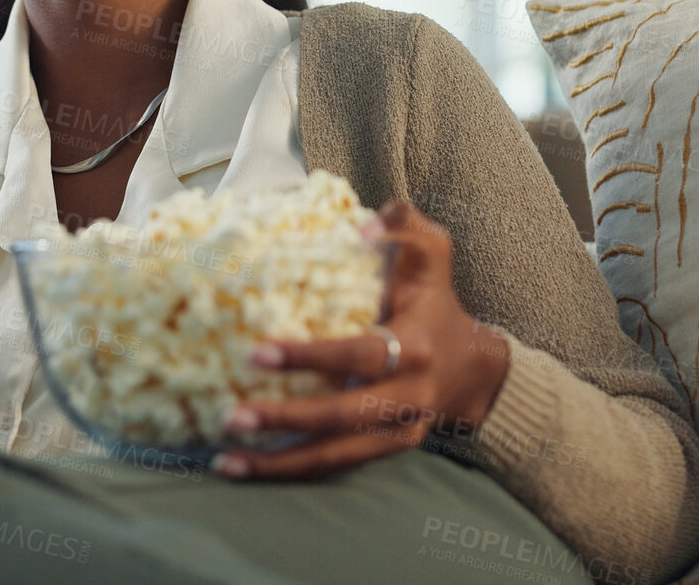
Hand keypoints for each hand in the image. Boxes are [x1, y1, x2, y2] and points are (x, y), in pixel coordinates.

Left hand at [212, 199, 511, 479]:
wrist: (473, 371)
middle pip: (342, 418)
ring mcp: (398, 431)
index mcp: (415, 347)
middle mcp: (408, 396)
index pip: (359, 355)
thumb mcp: (434, 255)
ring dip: (279, 465)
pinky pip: (335, 467)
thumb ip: (406, 226)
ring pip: (335, 457)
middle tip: (233, 416)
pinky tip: (246, 468)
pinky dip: (290, 472)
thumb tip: (362, 226)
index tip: (257, 352)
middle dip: (287, 419)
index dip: (311, 357)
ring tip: (225, 462)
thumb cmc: (436, 304)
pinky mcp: (386, 452)